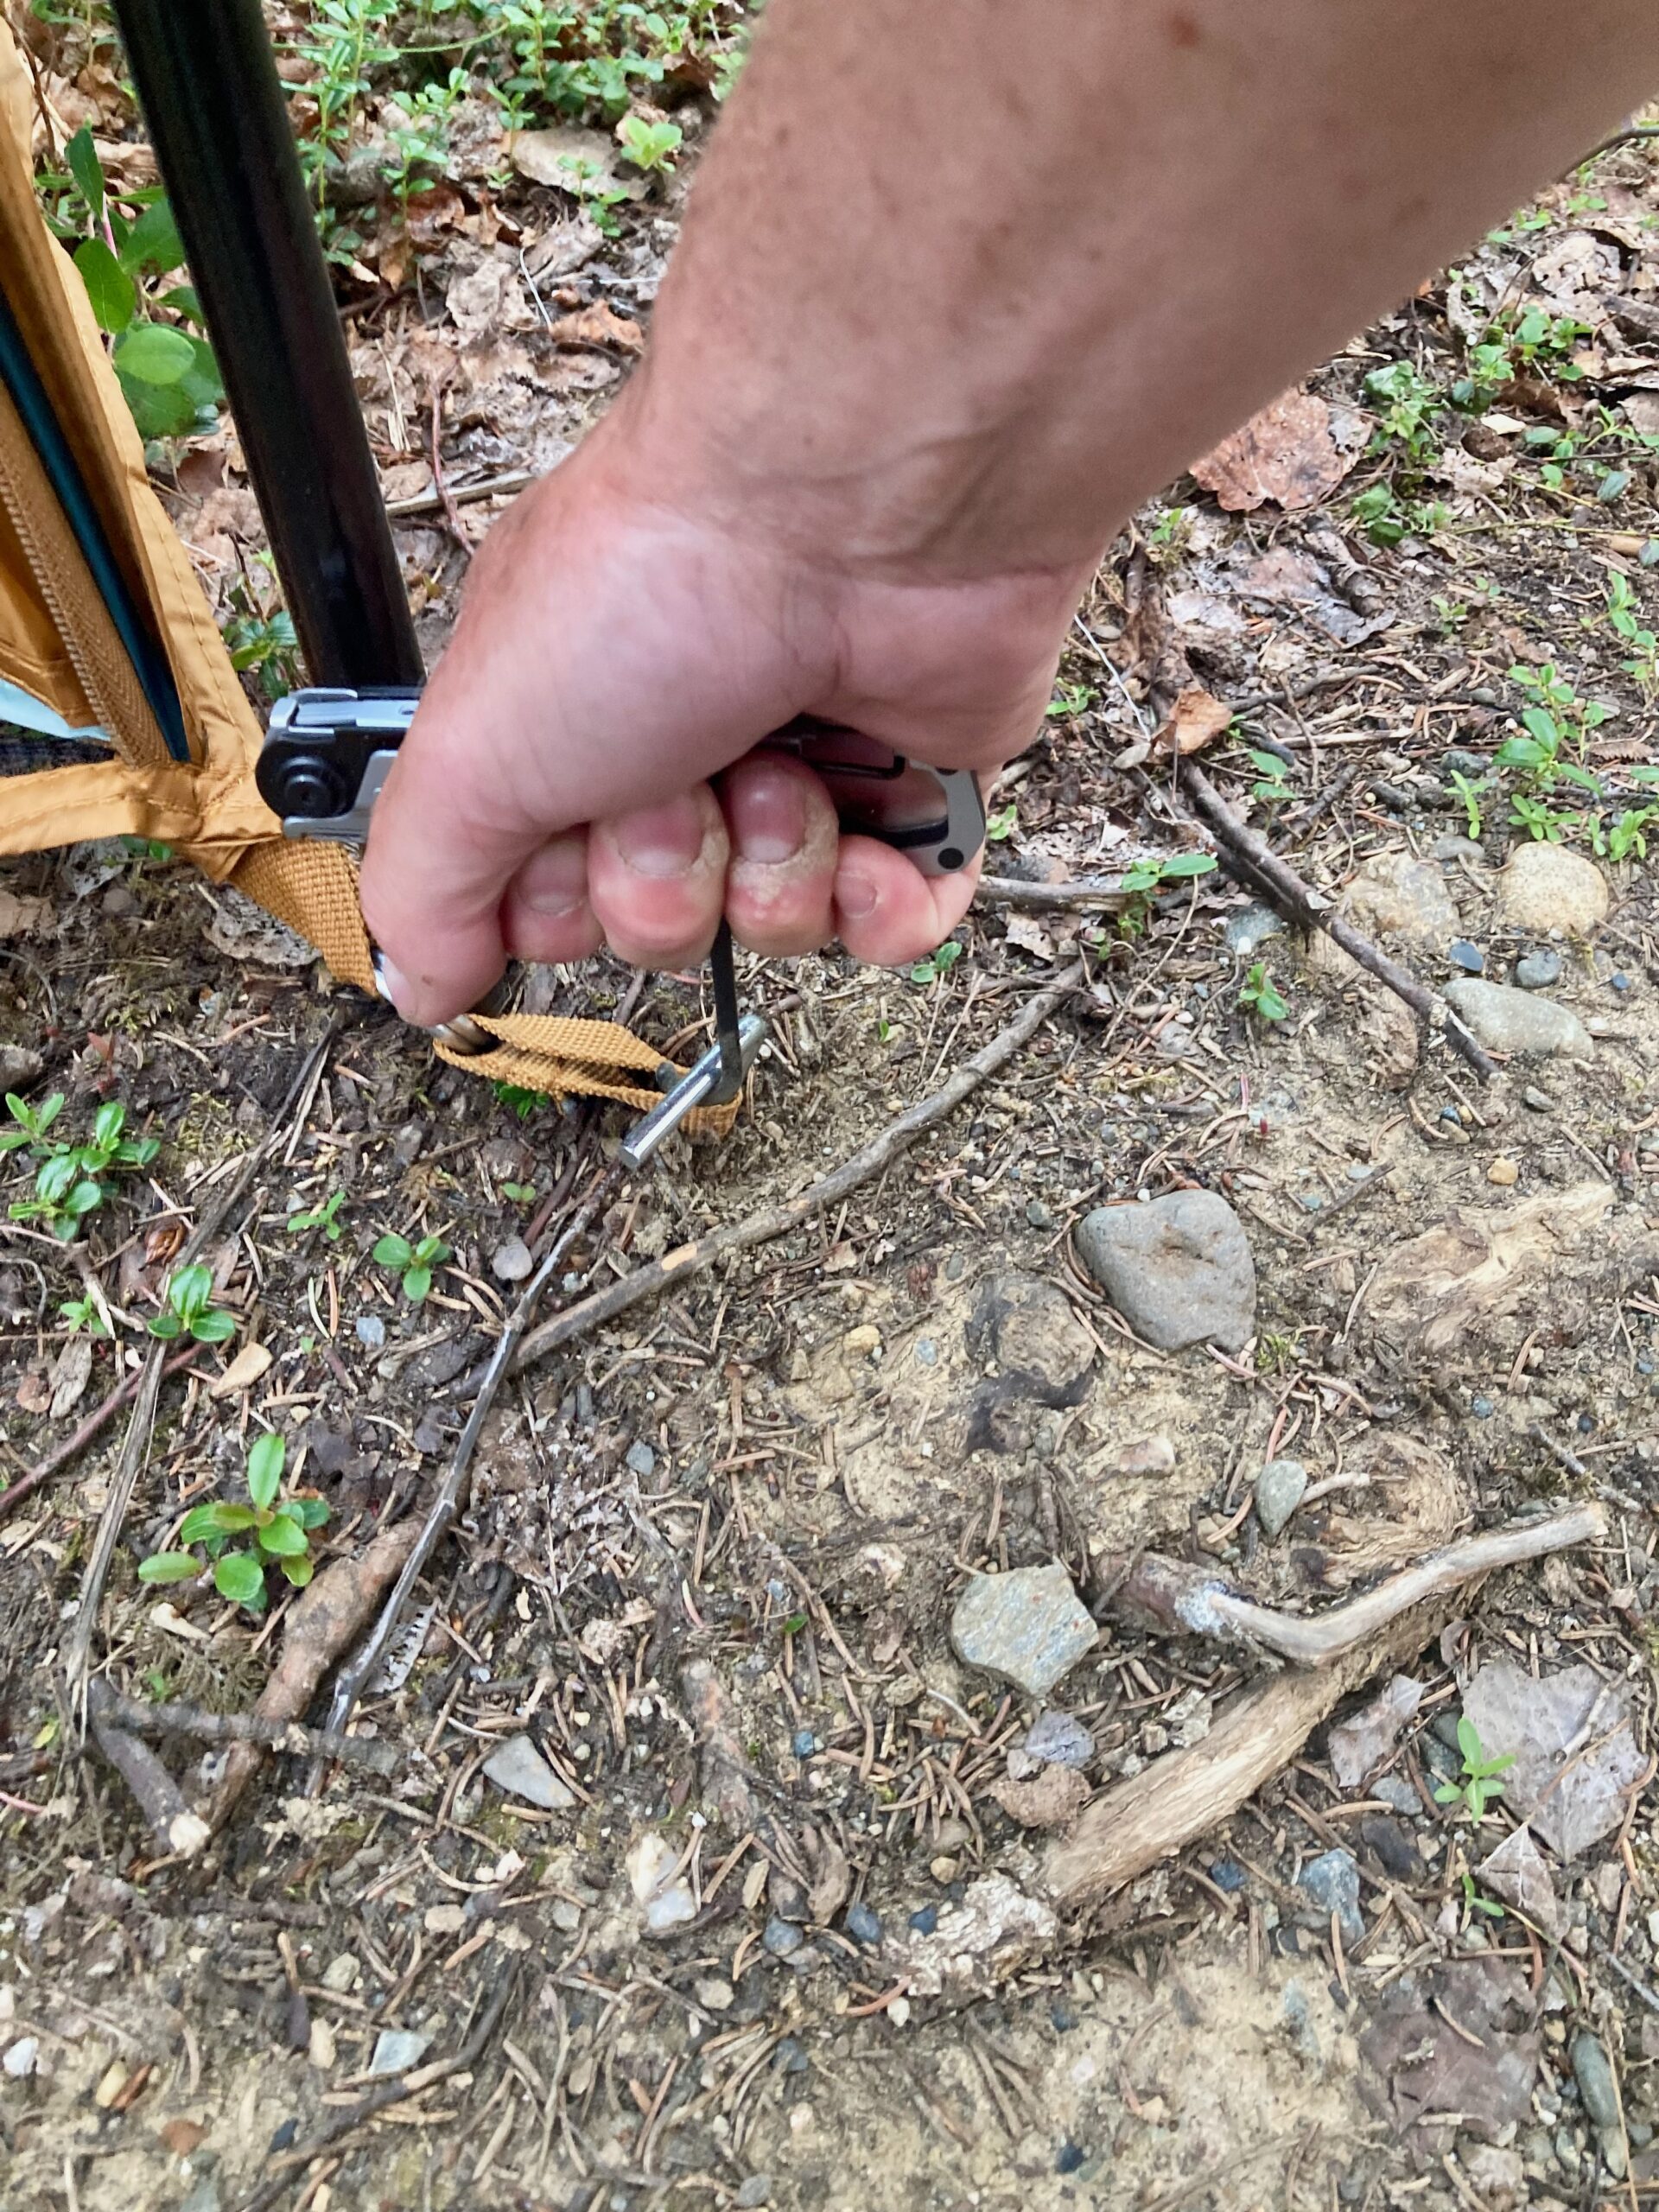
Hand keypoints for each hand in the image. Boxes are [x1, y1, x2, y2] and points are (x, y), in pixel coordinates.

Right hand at [358, 402, 1085, 1026]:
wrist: (845, 509)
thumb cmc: (657, 584)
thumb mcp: (474, 753)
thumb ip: (424, 885)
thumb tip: (419, 986)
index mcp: (563, 734)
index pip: (545, 907)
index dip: (558, 906)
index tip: (561, 835)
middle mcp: (678, 750)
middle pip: (660, 927)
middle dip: (666, 881)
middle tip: (674, 783)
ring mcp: (802, 767)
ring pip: (777, 928)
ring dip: (774, 868)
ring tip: (778, 767)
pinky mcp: (913, 783)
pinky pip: (898, 921)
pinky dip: (886, 907)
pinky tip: (870, 849)